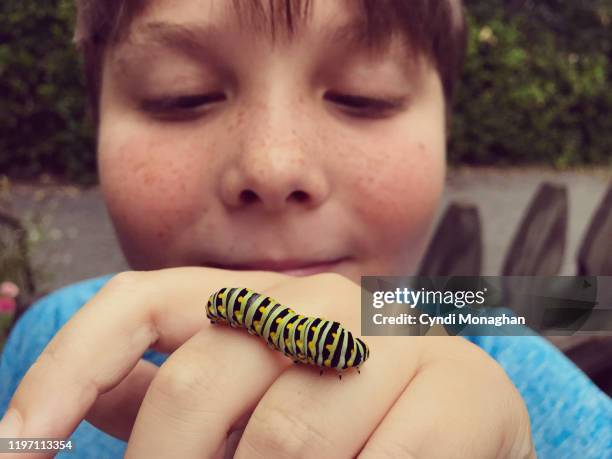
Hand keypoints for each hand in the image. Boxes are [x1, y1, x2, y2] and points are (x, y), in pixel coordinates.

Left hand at [0, 268, 534, 457]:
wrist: (469, 430)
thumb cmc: (345, 422)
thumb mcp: (252, 405)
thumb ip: (173, 398)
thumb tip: (77, 408)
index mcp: (263, 298)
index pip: (143, 302)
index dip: (72, 365)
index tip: (19, 445)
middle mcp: (324, 300)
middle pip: (202, 383)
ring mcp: (396, 338)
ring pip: (285, 438)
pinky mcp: (463, 391)